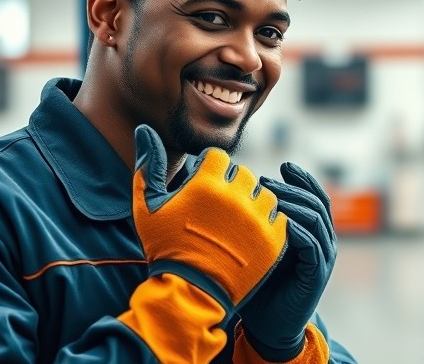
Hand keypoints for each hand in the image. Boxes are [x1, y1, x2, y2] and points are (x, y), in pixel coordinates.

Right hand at [131, 125, 288, 314]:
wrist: (189, 293)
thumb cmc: (165, 248)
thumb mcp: (147, 207)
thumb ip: (148, 165)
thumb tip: (144, 128)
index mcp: (206, 184)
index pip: (219, 158)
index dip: (209, 172)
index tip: (202, 190)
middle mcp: (236, 196)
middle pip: (243, 174)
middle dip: (231, 186)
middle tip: (218, 210)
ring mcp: (257, 218)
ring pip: (263, 193)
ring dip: (251, 202)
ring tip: (235, 221)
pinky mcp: (273, 239)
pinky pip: (278, 217)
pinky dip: (266, 222)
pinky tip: (249, 235)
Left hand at [238, 162, 336, 360]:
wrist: (267, 325)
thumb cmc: (259, 282)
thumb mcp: (258, 244)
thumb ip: (258, 220)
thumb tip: (237, 189)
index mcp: (312, 232)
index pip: (315, 196)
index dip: (303, 178)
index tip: (284, 164)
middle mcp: (323, 242)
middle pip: (316, 203)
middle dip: (293, 187)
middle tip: (267, 179)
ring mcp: (323, 258)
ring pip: (317, 221)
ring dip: (294, 204)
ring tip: (270, 195)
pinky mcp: (317, 276)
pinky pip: (314, 248)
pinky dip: (299, 232)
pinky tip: (281, 224)